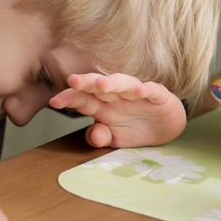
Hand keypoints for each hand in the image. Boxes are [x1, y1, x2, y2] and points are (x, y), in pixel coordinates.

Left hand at [49, 73, 186, 147]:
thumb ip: (101, 137)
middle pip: (99, 86)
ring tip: (102, 85)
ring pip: (124, 84)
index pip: (83, 99)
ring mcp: (137, 94)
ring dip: (113, 83)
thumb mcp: (115, 139)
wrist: (166, 127)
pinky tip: (141, 91)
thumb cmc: (136, 129)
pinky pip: (152, 90)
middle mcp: (117, 96)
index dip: (69, 98)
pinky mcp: (158, 95)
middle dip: (87, 82)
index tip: (54, 102)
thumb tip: (93, 135)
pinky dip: (147, 89)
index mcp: (103, 106)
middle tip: (73, 81)